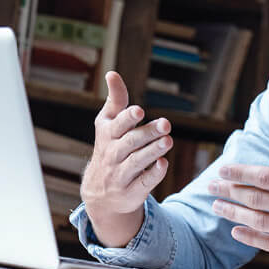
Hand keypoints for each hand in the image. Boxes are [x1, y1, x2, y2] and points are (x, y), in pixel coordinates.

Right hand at [81, 72, 172, 245]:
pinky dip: (153, 174)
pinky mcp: (131, 192)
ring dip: (153, 151)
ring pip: (136, 162)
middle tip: (166, 124)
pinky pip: (143, 183)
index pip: (116, 125)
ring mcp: (120, 175)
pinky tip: (163, 163)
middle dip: (147, 133)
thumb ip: (115, 101)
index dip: (127, 118)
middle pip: (130, 143)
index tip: (140, 110)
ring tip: (168, 141)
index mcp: (107, 135)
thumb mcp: (108, 125)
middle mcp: (112, 154)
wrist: (100, 195)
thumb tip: (112, 73)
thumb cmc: (110, 149)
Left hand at [209, 117, 268, 268]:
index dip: (240, 173)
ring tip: (217, 208)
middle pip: (256, 199)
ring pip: (260, 222)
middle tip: (211, 187)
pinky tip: (238, 232)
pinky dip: (253, 237)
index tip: (223, 170)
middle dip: (230, 192)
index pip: (265, 177)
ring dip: (235, 214)